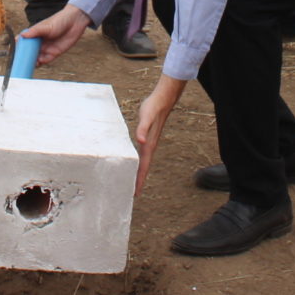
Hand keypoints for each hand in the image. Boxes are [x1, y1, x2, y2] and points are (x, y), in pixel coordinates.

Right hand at [20, 5, 90, 67]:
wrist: (75, 22)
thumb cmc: (59, 20)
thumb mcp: (46, 26)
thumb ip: (35, 31)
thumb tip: (22, 35)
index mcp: (34, 34)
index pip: (23, 42)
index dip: (17, 48)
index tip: (11, 53)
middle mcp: (39, 42)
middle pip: (28, 52)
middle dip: (24, 58)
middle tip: (19, 63)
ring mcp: (46, 48)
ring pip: (36, 58)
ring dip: (32, 62)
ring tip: (28, 65)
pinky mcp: (54, 53)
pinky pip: (45, 60)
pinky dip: (41, 63)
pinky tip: (38, 64)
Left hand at [132, 75, 185, 195]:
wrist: (162, 100)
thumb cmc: (153, 108)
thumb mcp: (145, 117)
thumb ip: (142, 129)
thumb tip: (141, 141)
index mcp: (148, 145)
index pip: (143, 166)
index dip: (139, 180)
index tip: (135, 193)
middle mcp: (149, 146)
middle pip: (143, 167)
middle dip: (138, 180)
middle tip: (132, 194)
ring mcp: (149, 142)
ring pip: (143, 162)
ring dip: (139, 172)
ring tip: (134, 182)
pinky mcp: (147, 137)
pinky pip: (142, 154)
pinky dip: (138, 161)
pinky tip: (135, 163)